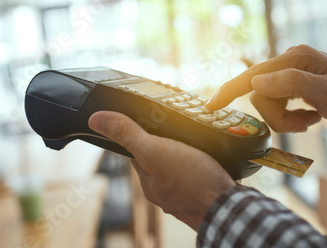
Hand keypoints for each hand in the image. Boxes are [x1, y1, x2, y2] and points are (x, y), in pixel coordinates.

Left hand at [88, 111, 234, 230]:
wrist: (230, 208)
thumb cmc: (193, 182)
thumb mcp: (155, 150)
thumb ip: (128, 135)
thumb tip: (96, 120)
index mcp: (149, 181)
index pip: (136, 151)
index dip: (140, 132)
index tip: (147, 117)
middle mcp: (165, 190)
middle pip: (160, 158)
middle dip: (167, 142)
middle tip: (178, 125)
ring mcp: (187, 193)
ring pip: (182, 166)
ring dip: (188, 152)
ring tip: (197, 139)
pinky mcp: (207, 192)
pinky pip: (201, 173)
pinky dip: (204, 163)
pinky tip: (212, 157)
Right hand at [206, 45, 326, 130]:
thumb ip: (292, 84)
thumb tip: (255, 83)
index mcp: (294, 59)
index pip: (253, 75)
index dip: (229, 90)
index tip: (210, 107)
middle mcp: (288, 63)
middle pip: (260, 95)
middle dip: (278, 117)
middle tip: (304, 124)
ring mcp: (289, 74)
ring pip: (267, 104)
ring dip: (287, 120)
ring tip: (311, 120)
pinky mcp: (291, 86)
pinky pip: (277, 107)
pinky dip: (291, 118)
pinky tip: (311, 116)